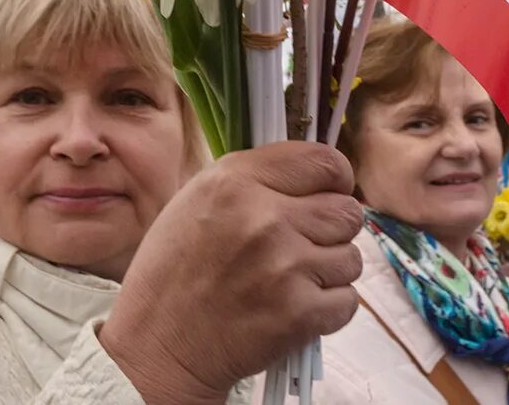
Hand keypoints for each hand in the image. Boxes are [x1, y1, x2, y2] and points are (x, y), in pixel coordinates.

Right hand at [101, 142, 362, 404]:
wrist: (157, 346)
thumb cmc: (174, 271)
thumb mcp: (198, 199)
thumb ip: (257, 179)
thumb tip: (316, 176)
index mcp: (236, 181)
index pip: (325, 162)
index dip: (336, 180)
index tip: (330, 194)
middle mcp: (264, 218)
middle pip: (347, 211)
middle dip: (333, 229)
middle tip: (304, 245)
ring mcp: (285, 267)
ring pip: (351, 257)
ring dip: (330, 270)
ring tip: (291, 280)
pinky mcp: (299, 313)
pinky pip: (347, 300)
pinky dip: (328, 307)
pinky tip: (293, 306)